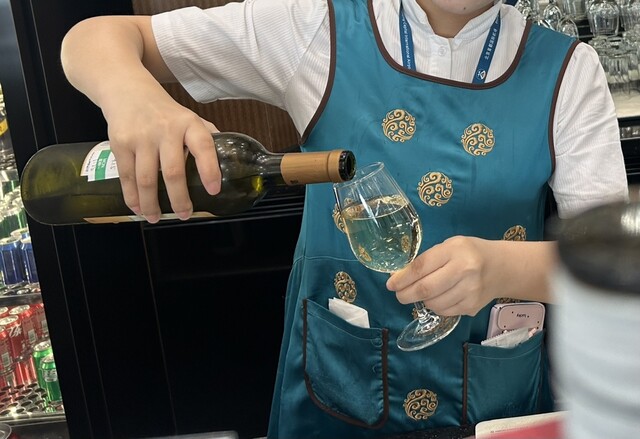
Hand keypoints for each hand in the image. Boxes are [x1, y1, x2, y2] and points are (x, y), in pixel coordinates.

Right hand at [104, 84, 221, 222]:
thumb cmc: (165, 112)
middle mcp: (166, 130)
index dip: (210, 170)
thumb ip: (206, 138)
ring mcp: (141, 137)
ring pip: (147, 179)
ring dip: (152, 204)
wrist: (127, 90)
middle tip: (184, 215)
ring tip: (156, 217)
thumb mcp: (189, 118)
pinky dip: (132, 197)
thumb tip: (230, 162)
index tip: (214, 190)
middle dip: (179, 198)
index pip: (204, 147)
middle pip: (173, 171)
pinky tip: (138, 208)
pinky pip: (127, 176)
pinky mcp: (120, 143)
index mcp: (189, 124)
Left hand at [386, 236, 495, 316]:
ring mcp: (470, 291)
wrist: (502, 267)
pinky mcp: (472, 307)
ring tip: (422, 294)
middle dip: (406, 294)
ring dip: (421, 301)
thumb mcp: (449, 246)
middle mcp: (464, 270)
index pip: (421, 266)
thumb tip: (399, 277)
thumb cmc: (469, 253)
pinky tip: (439, 298)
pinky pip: (445, 312)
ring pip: (434, 304)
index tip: (390, 284)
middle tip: (399, 295)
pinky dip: (436, 307)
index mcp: (455, 250)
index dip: (402, 278)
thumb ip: (427, 260)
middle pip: (426, 289)